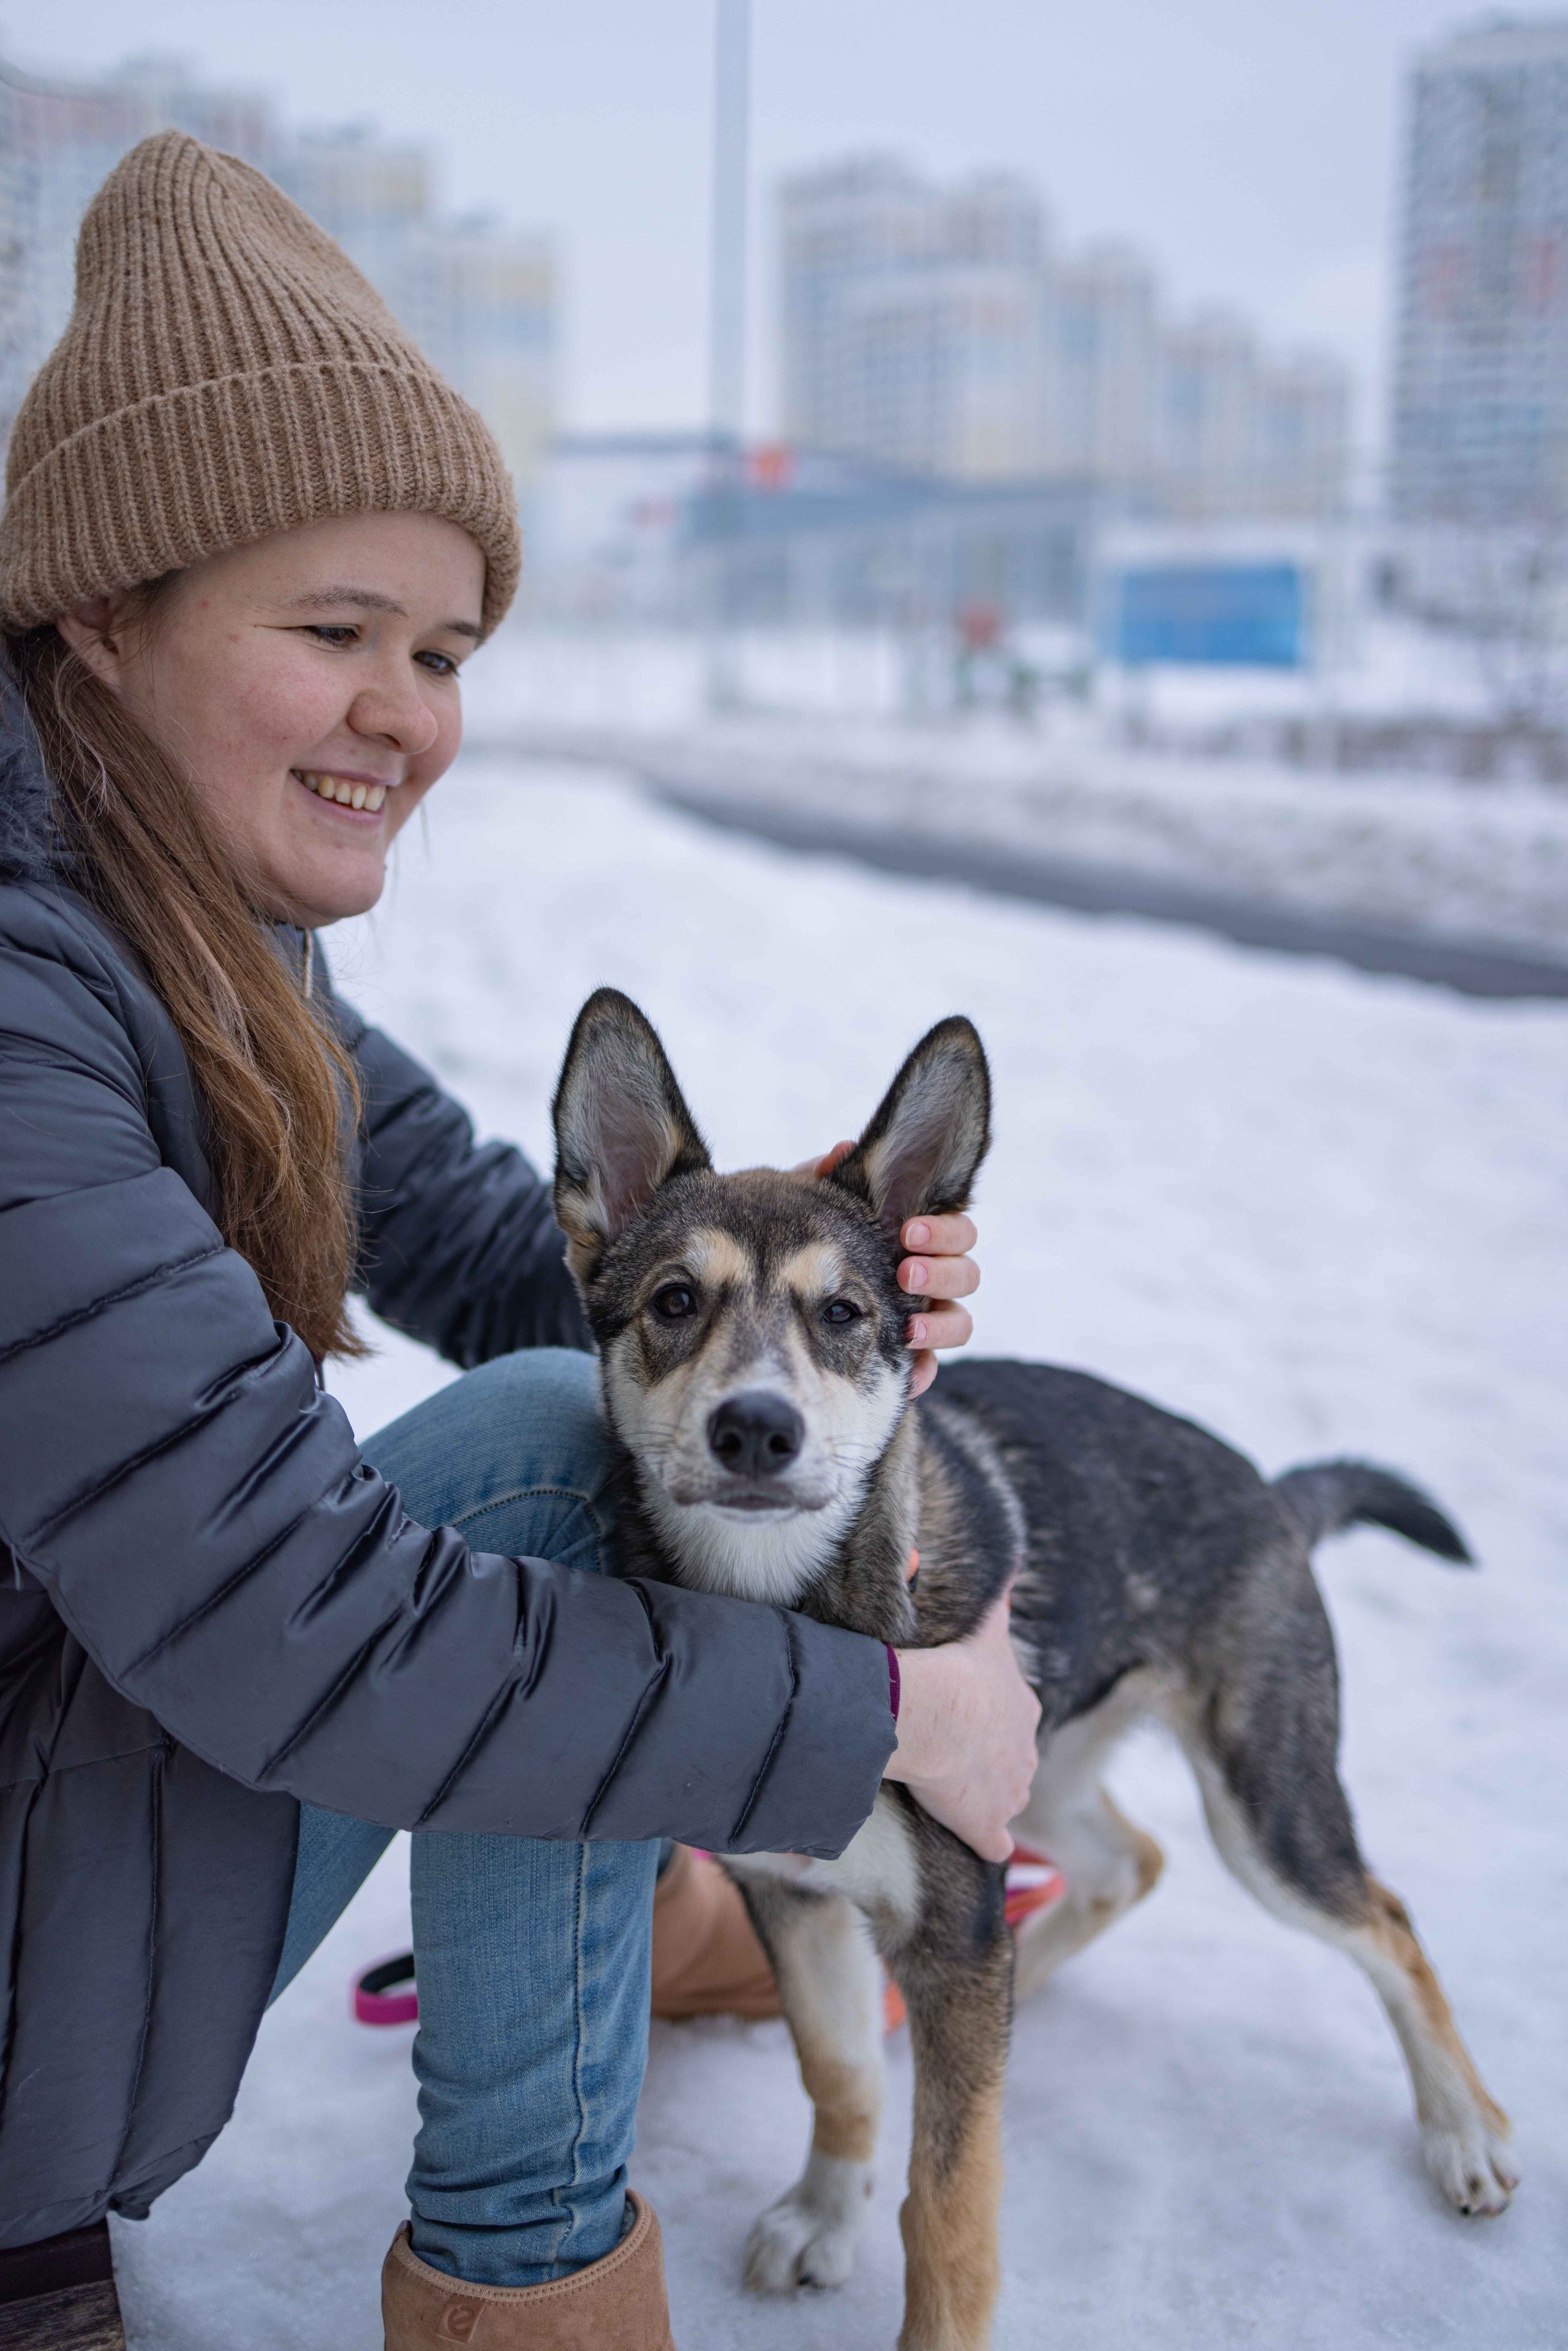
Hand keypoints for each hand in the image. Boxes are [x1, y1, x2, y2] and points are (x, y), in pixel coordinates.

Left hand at [802, 1142, 979, 1396]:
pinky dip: (922, 1371)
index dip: (942, 1231)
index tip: (908, 1233)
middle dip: (940, 1274)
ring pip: (961, 1322)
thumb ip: (827, 1180)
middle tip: (905, 1273)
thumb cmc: (814, 1243)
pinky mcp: (914, 1356)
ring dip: (938, 1324)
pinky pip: (932, 1367)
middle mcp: (933, 1277)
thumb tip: (841, 1151)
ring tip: (908, 1328)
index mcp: (922, 1240)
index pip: (956, 1229)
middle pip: (967, 1274)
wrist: (791, 1301)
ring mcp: (928, 1317)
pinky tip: (907, 1378)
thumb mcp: (814, 1209)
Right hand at [882, 1588, 1040, 1861]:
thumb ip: (999, 1597)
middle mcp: (1025, 1753)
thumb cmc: (957, 1666)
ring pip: (1006, 1796)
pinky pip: (992, 1842)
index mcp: (1024, 1709)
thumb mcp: (987, 1625)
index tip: (965, 1714)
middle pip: (1013, 1758)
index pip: (1015, 1717)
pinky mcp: (986, 1824)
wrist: (936, 1711)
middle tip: (954, 1749)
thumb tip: (1011, 1557)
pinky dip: (987, 1843)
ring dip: (986, 1794)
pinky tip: (979, 1844)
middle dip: (991, 1756)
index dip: (990, 1716)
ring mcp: (1009, 1792)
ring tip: (954, 1788)